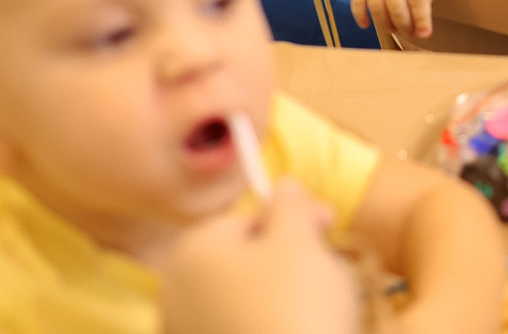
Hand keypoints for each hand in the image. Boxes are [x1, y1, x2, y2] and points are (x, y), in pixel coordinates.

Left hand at [161, 179, 357, 333]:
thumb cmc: (296, 305)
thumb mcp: (299, 239)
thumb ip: (289, 204)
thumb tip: (282, 186)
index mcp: (191, 254)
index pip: (244, 218)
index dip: (291, 217)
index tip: (330, 222)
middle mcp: (176, 296)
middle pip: (243, 259)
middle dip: (289, 257)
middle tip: (331, 265)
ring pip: (245, 298)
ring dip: (285, 294)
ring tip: (325, 304)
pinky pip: (244, 327)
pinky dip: (271, 324)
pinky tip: (304, 327)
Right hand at [351, 0, 438, 38]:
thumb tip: (422, 11)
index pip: (417, 2)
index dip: (421, 21)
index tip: (425, 34)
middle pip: (396, 9)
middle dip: (405, 26)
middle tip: (411, 33)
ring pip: (375, 8)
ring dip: (385, 24)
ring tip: (395, 29)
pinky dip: (358, 14)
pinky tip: (365, 25)